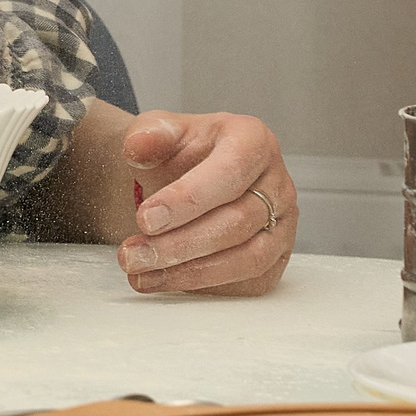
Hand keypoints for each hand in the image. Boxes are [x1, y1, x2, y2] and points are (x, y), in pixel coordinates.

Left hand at [117, 110, 296, 294]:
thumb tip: (136, 147)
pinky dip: (205, 286)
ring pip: (247, 258)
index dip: (187, 199)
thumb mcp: (158, 129)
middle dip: (179, 244)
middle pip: (236, 222)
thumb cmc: (178, 151)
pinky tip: (166, 281)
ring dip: (190, 272)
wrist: (184, 173)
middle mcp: (277, 184)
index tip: (146, 219)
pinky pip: (249, 281)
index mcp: (253, 141)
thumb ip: (148, 134)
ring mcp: (282, 224)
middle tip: (133, 255)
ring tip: (142, 273)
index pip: (228, 173)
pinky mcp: (276, 258)